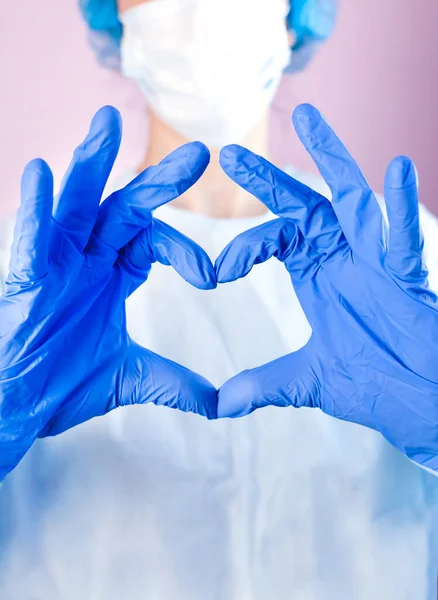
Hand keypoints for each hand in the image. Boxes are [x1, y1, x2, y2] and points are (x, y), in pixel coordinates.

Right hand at [0, 107, 216, 479]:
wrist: (23, 406)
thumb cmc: (68, 383)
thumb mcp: (132, 377)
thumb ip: (176, 383)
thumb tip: (220, 405)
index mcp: (114, 274)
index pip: (155, 242)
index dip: (185, 250)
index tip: (212, 276)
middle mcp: (88, 258)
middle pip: (125, 207)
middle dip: (159, 181)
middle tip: (197, 152)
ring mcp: (56, 261)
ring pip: (77, 204)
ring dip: (91, 164)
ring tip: (108, 121)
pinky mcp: (25, 276)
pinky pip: (30, 236)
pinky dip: (36, 207)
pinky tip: (42, 173)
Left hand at [216, 104, 437, 470]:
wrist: (419, 404)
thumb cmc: (373, 383)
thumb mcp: (308, 380)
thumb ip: (265, 385)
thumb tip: (219, 406)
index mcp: (317, 271)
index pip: (273, 239)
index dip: (242, 249)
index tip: (213, 274)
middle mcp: (343, 255)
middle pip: (302, 205)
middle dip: (267, 180)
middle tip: (229, 154)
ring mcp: (375, 260)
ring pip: (352, 200)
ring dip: (331, 159)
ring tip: (306, 117)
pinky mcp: (407, 277)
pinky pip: (404, 237)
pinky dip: (402, 206)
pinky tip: (400, 168)